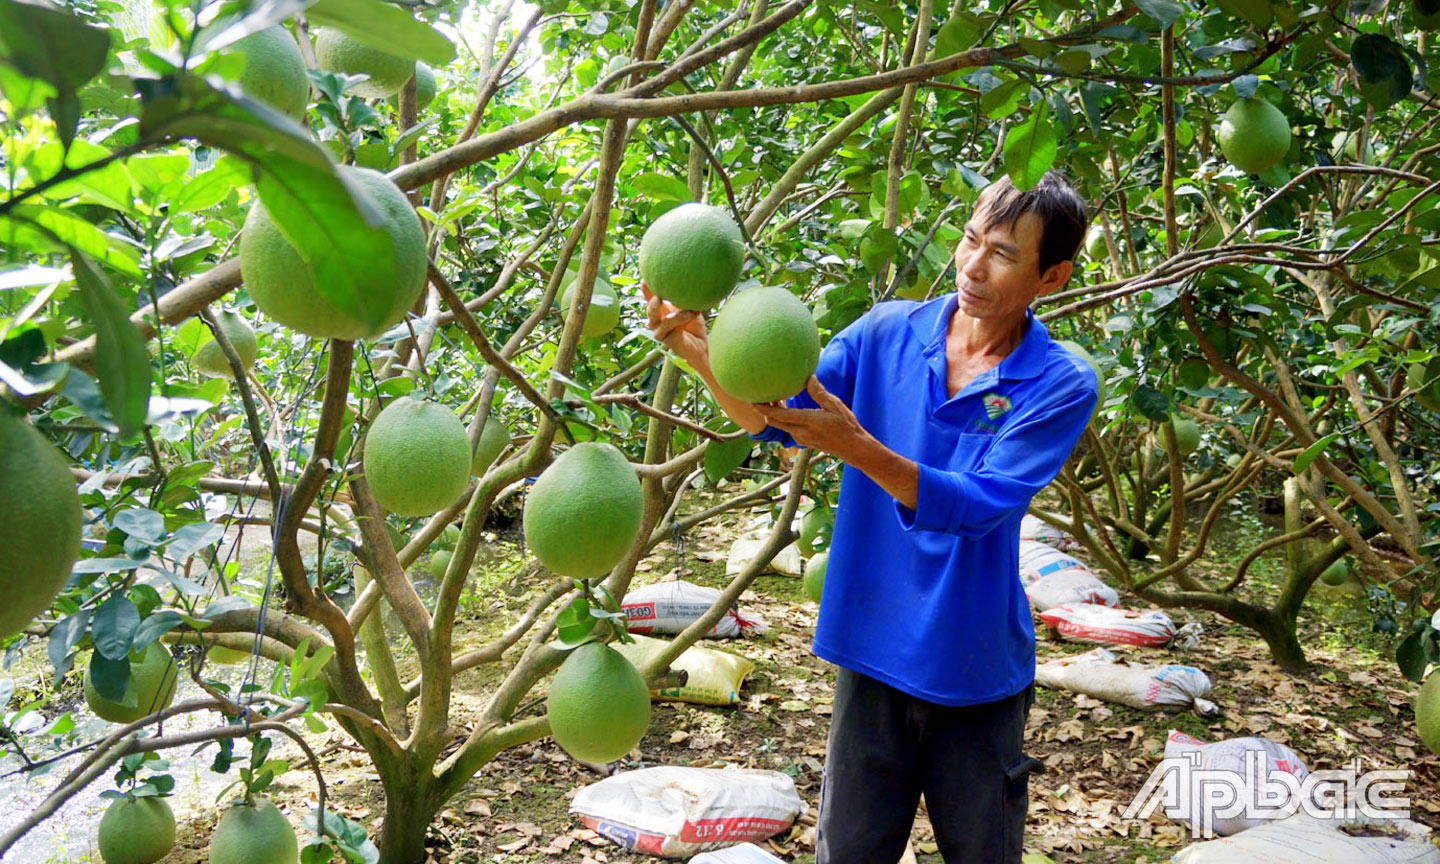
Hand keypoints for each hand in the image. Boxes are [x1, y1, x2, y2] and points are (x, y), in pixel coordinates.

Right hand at [643, 282, 708, 366]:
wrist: (700, 344)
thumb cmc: (693, 323)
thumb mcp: (688, 306)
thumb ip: (684, 297)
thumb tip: (688, 280)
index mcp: (659, 310)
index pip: (650, 298)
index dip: (646, 290)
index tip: (644, 279)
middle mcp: (656, 321)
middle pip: (650, 310)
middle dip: (651, 302)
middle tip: (657, 295)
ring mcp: (660, 332)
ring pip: (659, 321)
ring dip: (670, 312)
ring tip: (672, 303)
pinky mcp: (667, 341)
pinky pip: (672, 328)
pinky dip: (682, 319)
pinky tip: (693, 313)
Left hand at [754, 376, 868, 458]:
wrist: (853, 447)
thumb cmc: (846, 425)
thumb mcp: (835, 406)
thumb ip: (820, 393)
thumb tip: (809, 377)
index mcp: (808, 422)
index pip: (780, 416)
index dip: (764, 408)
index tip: (753, 400)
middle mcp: (801, 433)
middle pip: (774, 421)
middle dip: (763, 410)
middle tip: (758, 395)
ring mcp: (800, 438)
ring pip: (780, 425)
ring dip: (773, 413)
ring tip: (771, 397)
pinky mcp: (803, 441)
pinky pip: (787, 428)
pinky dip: (782, 418)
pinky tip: (784, 406)